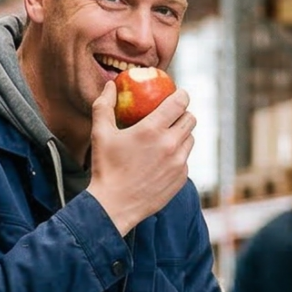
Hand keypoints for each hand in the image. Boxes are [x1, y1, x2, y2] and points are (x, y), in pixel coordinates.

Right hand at [87, 80, 194, 235]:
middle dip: (183, 113)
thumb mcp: (100, 134)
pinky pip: (186, 160)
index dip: (181, 95)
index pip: (180, 102)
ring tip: (167, 137)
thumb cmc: (105, 168)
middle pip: (190, 118)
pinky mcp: (181, 178)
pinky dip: (178, 155)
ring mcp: (179, 163)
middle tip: (172, 116)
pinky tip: (163, 159)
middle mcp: (170, 144)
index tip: (178, 94)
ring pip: (191, 139)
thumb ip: (104, 105)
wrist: (113, 206)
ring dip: (182, 134)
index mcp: (152, 129)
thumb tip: (110, 85)